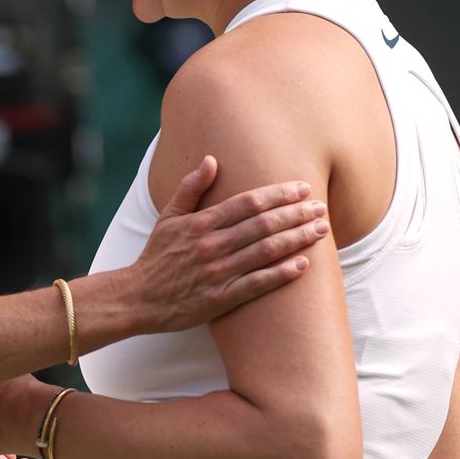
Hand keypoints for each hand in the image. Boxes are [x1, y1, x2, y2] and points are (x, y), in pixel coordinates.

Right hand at [132, 155, 328, 331]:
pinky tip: (302, 264)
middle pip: (263, 224)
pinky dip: (281, 274)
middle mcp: (212, 246)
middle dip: (296, 214)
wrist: (138, 298)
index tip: (302, 188)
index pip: (248, 203)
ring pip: (265, 251)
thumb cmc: (156, 257)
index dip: (279, 194)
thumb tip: (211, 160)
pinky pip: (257, 284)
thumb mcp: (168, 217)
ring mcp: (217, 273)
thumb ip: (190, 188)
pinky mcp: (220, 299)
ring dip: (296, 239)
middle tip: (321, 207)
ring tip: (321, 230)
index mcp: (201, 223)